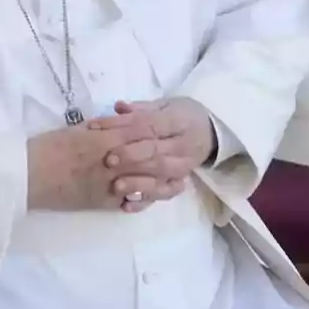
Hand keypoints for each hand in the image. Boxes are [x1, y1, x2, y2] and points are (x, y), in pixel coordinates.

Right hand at [25, 121, 186, 213]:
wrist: (27, 175)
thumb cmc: (46, 148)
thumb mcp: (74, 130)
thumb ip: (99, 128)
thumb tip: (117, 125)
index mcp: (102, 138)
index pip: (138, 133)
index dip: (155, 132)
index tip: (168, 132)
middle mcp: (111, 161)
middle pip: (148, 159)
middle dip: (167, 158)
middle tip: (182, 158)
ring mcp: (108, 184)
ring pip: (145, 182)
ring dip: (163, 182)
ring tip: (178, 182)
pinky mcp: (102, 202)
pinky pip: (130, 201)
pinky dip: (143, 199)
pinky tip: (152, 198)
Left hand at [88, 98, 217, 212]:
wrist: (211, 133)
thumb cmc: (182, 116)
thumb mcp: (165, 105)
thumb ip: (141, 108)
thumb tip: (117, 107)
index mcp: (179, 121)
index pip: (148, 125)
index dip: (122, 127)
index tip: (97, 129)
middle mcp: (183, 146)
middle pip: (156, 152)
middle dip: (130, 156)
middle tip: (108, 160)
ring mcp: (184, 167)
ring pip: (161, 175)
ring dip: (137, 181)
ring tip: (116, 185)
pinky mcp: (180, 183)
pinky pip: (164, 194)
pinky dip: (145, 199)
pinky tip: (126, 204)